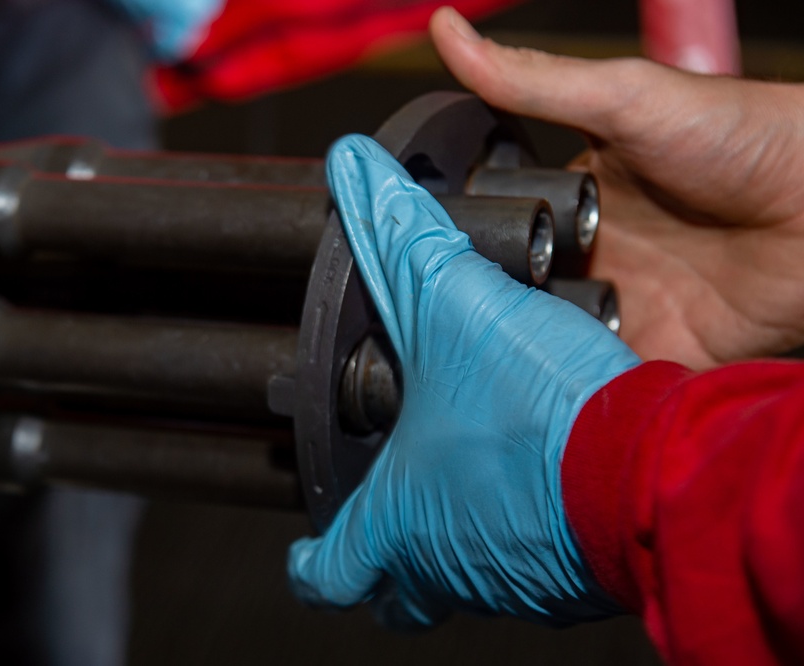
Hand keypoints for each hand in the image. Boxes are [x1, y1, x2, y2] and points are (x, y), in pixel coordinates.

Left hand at [286, 135, 638, 627]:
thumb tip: (349, 169)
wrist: (652, 459)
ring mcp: (514, 579)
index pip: (333, 571)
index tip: (309, 556)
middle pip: (401, 589)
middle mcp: (451, 563)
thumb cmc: (539, 408)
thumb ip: (401, 240)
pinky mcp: (575, 576)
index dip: (315, 564)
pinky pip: (535, 565)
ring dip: (464, 535)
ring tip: (476, 477)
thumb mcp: (456, 305)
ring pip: (470, 576)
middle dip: (391, 559)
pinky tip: (542, 480)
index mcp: (403, 519)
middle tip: (394, 519)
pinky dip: (527, 531)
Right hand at [431, 7, 803, 368]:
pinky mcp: (653, 349)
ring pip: (544, 341)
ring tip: (486, 357)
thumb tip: (447, 30)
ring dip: (522, 351)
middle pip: (511, 293)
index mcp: (570, 199)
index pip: (493, 229)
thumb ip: (532, 80)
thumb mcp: (625, 98)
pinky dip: (572, 386)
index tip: (417, 262)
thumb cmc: (744, 136)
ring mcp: (618, 304)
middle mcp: (588, 255)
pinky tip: (543, 383)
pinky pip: (596, 378)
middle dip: (484, 310)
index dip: (458, 246)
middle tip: (448, 320)